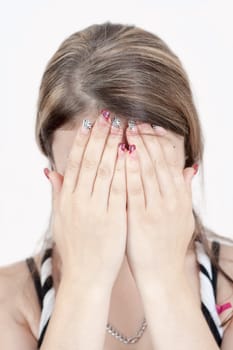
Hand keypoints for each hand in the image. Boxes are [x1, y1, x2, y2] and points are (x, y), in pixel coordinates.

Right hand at [47, 112, 126, 288]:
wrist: (86, 276)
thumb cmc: (75, 246)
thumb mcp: (60, 219)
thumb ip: (57, 193)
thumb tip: (49, 170)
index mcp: (67, 198)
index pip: (75, 162)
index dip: (84, 140)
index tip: (91, 122)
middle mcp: (79, 200)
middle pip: (90, 160)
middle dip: (100, 136)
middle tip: (109, 115)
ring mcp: (96, 209)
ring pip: (104, 169)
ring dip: (113, 145)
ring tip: (122, 126)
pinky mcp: (114, 218)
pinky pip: (119, 188)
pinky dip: (124, 168)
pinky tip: (131, 152)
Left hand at [125, 123, 194, 285]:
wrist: (162, 273)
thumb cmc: (167, 242)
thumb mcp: (182, 216)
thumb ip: (184, 191)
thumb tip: (190, 168)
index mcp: (180, 197)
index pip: (171, 161)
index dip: (161, 141)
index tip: (151, 125)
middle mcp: (171, 199)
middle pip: (160, 161)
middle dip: (148, 138)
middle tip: (136, 119)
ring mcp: (157, 208)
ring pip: (150, 170)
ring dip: (139, 146)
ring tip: (129, 128)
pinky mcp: (142, 218)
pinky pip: (136, 189)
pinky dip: (131, 169)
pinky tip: (125, 153)